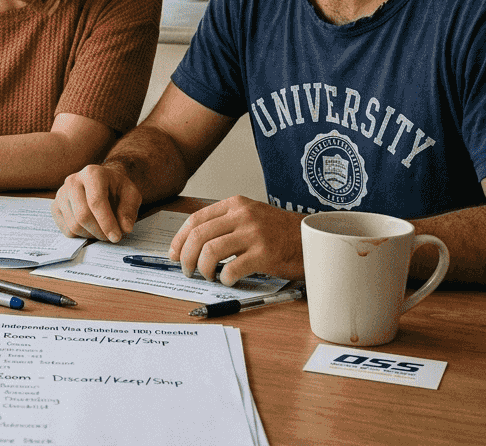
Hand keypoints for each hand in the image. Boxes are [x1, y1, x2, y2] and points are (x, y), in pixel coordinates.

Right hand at [51, 164, 142, 242]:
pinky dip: (81, 235)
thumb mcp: (131, 195)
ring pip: (74, 225)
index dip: (106, 222)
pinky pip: (66, 230)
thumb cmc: (116, 189)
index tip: (116, 237)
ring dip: (91, 235)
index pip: (96, 201)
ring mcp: (61, 194)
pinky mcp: (55, 207)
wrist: (103, 183)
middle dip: (99, 232)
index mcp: (92, 173)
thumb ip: (129, 211)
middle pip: (82, 215)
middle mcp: (73, 181)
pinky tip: (91, 228)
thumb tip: (125, 228)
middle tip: (111, 237)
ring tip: (103, 231)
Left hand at [168, 196, 305, 282]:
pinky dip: (224, 278)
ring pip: (210, 252)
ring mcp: (254, 234)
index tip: (173, 254)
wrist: (312, 238)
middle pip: (199, 236)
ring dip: (202, 269)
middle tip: (187, 270)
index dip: (179, 239)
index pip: (195, 219)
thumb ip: (225, 223)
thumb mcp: (250, 216)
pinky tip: (229, 280)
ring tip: (208, 276)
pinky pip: (231, 269)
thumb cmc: (279, 232)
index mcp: (235, 204)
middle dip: (185, 257)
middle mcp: (242, 215)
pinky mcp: (264, 254)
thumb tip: (192, 243)